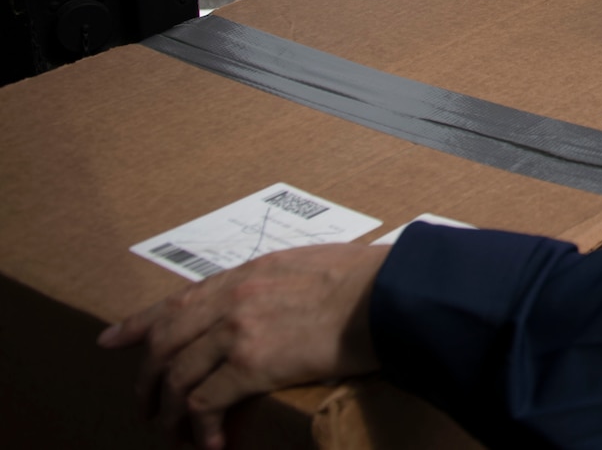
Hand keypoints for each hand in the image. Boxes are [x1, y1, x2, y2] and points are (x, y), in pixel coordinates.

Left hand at [99, 243, 386, 449]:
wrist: (392, 294)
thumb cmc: (370, 280)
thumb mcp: (314, 267)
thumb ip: (281, 285)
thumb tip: (278, 307)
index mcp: (249, 272)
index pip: (178, 299)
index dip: (137, 324)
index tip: (111, 340)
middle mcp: (233, 297)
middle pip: (165, 342)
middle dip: (147, 380)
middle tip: (145, 406)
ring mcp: (237, 330)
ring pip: (176, 376)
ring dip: (168, 412)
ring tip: (173, 434)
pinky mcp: (252, 364)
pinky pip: (205, 403)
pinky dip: (202, 428)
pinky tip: (212, 444)